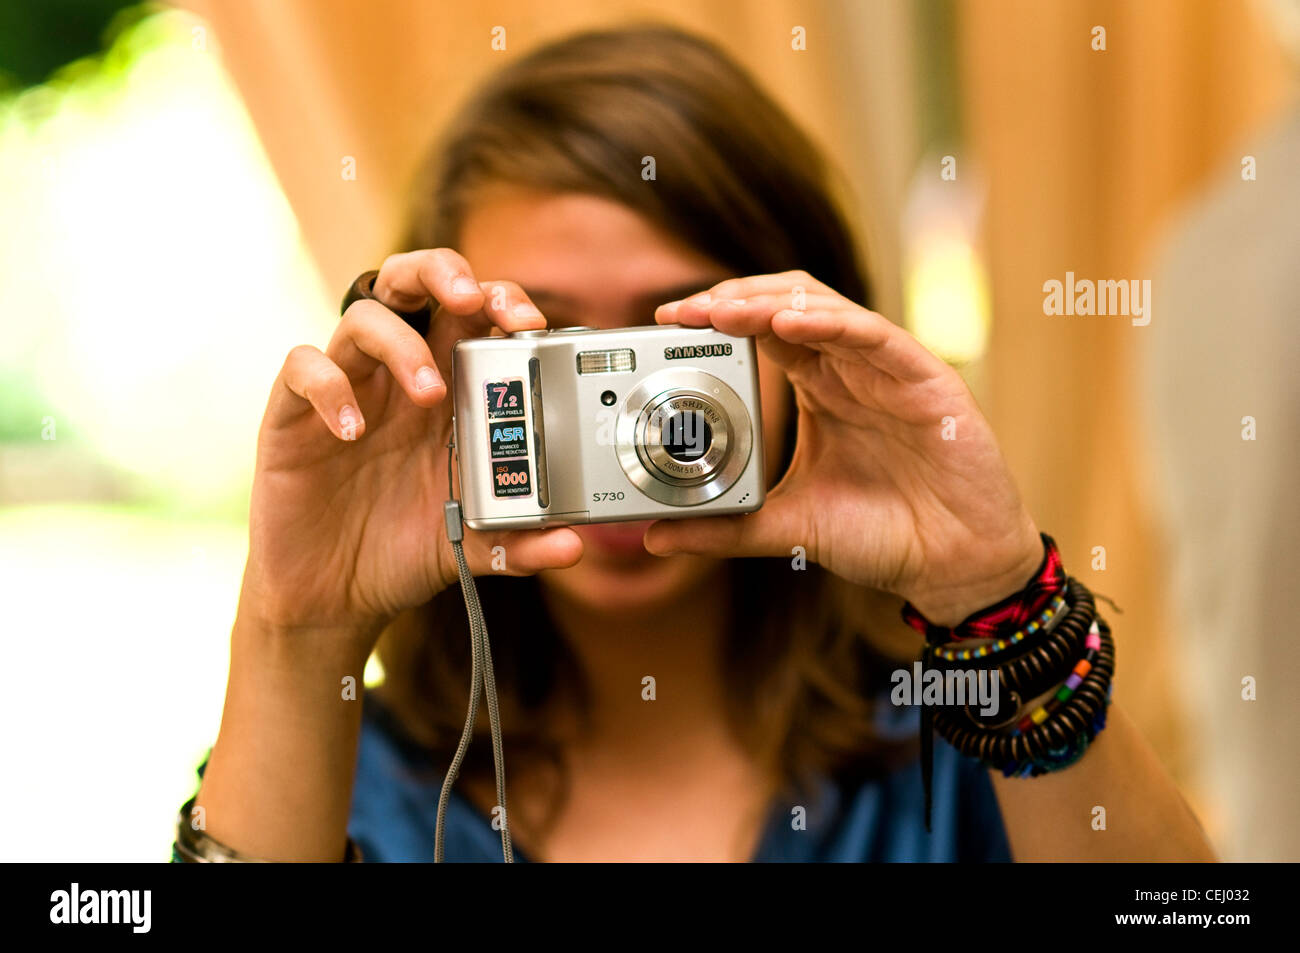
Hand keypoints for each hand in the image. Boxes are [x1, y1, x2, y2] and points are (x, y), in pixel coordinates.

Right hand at [240, 249, 582, 644]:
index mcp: (450, 390)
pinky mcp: (294, 413)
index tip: (531, 324)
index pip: (475, 314)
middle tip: (473, 301)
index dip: (502, 301)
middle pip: (415, 283)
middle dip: (445, 273)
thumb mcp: (471, 548)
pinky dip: (328, 386)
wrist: (334, 596)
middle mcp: (399, 376)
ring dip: (402, 344)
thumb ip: (518, 542)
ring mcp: (348, 388)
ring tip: (430, 392)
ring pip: (364, 317)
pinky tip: (352, 431)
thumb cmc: (405, 549)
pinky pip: (302, 367)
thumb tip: (572, 547)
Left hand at [644, 270, 1042, 625]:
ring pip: (826, 307)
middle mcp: (851, 369)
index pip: (762, 331)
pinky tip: (790, 323)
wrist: (953, 567)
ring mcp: (888, 370)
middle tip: (683, 311)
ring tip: (722, 309)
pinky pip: (876, 336)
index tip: (665, 323)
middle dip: (732, 299)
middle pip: (787, 303)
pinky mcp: (927, 380)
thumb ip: (724, 528)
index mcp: (821, 389)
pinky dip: (832, 322)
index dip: (716, 318)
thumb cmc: (884, 535)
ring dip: (770, 302)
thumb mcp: (787, 527)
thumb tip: (655, 536)